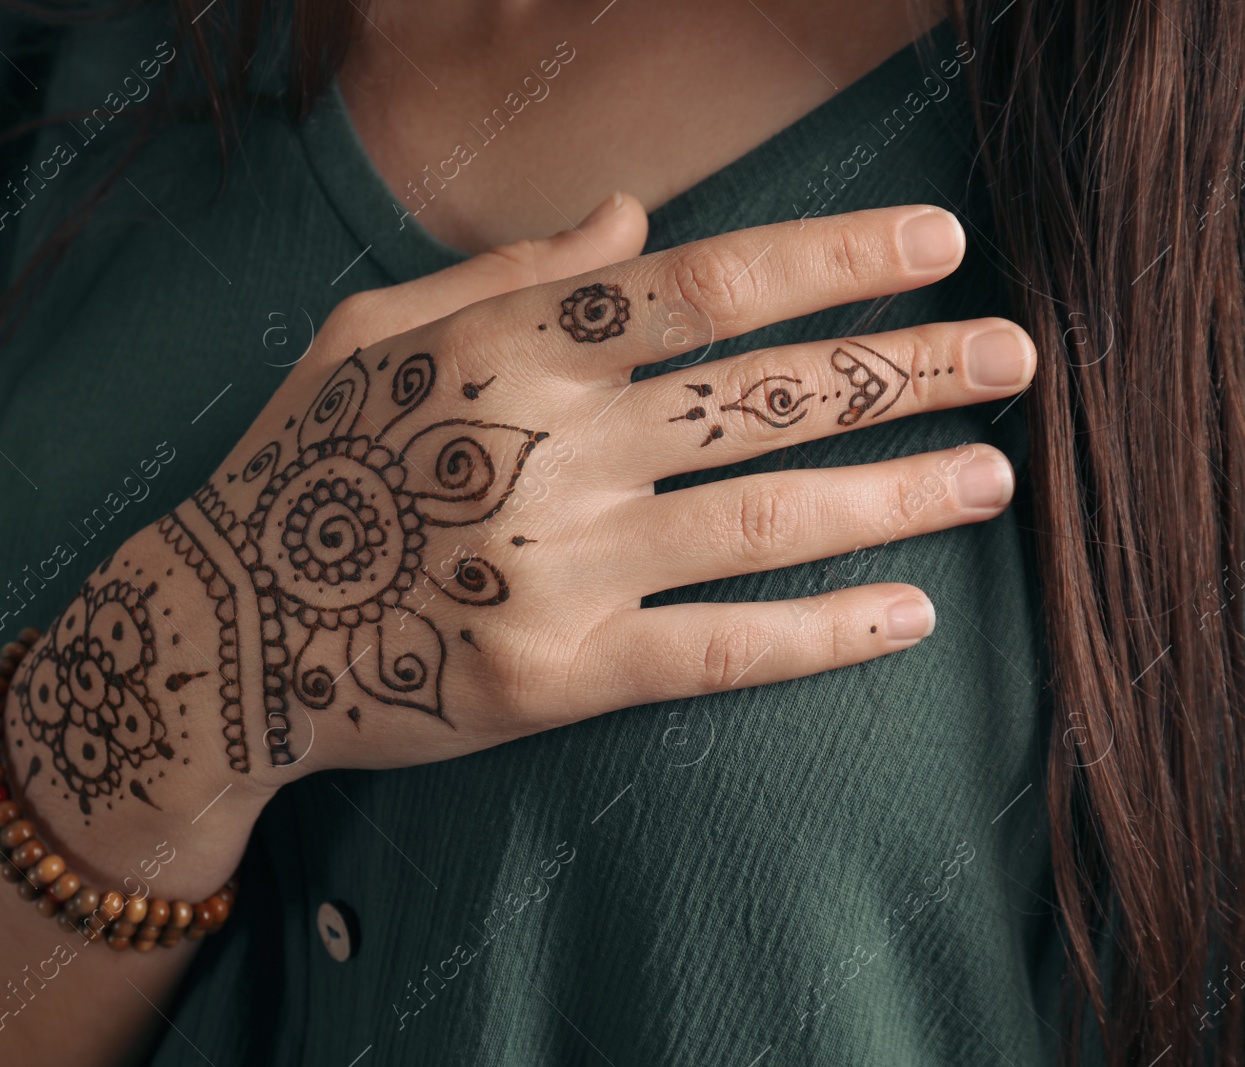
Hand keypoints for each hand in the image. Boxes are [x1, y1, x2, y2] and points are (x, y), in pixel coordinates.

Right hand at [2, 197, 1034, 888]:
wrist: (230, 627)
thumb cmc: (305, 464)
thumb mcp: (377, 332)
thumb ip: (511, 271)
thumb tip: (636, 216)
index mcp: (512, 349)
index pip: (708, 287)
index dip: (835, 263)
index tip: (938, 250)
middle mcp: (552, 448)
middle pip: (767, 398)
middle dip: (907, 372)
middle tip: (1014, 360)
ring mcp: (562, 568)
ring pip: (766, 520)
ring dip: (896, 492)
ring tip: (992, 475)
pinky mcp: (562, 676)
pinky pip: (718, 650)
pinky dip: (820, 631)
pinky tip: (907, 613)